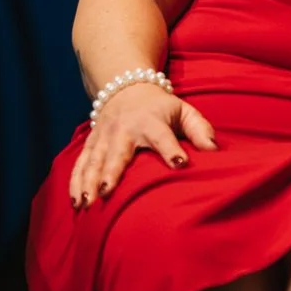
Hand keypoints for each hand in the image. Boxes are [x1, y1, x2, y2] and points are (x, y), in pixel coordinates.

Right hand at [69, 83, 216, 207]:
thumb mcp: (184, 111)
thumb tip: (215, 151)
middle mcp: (125, 129)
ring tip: (86, 204)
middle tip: (107, 192)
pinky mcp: (91, 143)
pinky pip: (80, 163)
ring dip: (88, 181)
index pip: (163, 136)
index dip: (170, 149)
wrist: (127, 86)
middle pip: (118, 152)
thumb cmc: (162, 107)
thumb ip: (200, 129)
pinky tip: (75, 202)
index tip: (179, 163)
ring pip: (94, 160)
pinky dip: (75, 181)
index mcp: (152, 121)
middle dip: (112, 172)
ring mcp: (104, 136)